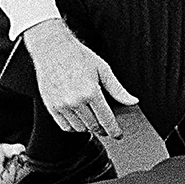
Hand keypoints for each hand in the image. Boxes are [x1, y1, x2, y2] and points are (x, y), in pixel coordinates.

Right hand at [22, 19, 137, 137]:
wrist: (52, 48)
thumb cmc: (78, 56)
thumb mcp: (103, 69)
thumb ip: (118, 89)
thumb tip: (133, 101)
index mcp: (91, 91)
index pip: (106, 120)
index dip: (114, 130)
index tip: (118, 135)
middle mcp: (75, 101)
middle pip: (93, 126)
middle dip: (102, 129)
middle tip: (107, 126)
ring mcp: (61, 105)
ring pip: (79, 128)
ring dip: (88, 128)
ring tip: (93, 120)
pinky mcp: (51, 106)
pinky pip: (65, 126)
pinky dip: (74, 127)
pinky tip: (79, 120)